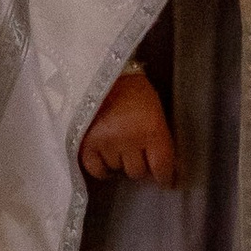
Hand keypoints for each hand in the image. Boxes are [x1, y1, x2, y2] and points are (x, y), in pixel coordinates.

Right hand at [78, 65, 176, 185]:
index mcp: (152, 131)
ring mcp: (106, 144)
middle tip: (134, 151)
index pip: (162, 168)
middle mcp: (130, 142)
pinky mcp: (85, 145)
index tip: (163, 179)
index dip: (164, 177)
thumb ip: (157, 137)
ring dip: (118, 160)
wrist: (98, 72)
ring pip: (117, 169)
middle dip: (138, 163)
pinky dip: (101, 166)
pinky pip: (97, 170)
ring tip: (115, 144)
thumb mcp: (153, 109)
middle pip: (138, 172)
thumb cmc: (132, 88)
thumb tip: (161, 165)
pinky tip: (104, 157)